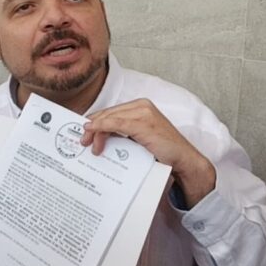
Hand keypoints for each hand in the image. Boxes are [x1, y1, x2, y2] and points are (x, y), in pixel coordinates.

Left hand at [81, 99, 216, 205]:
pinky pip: (115, 123)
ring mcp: (143, 112)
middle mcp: (142, 105)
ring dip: (95, 130)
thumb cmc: (162, 150)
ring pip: (109, 117)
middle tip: (83, 141)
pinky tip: (92, 133)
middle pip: (108, 113)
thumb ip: (123, 132)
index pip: (112, 112)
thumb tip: (100, 134)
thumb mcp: (138, 137)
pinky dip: (101, 127)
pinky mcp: (142, 123)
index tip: (85, 131)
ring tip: (89, 144)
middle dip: (92, 126)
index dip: (96, 120)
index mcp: (141, 106)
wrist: (182, 159)